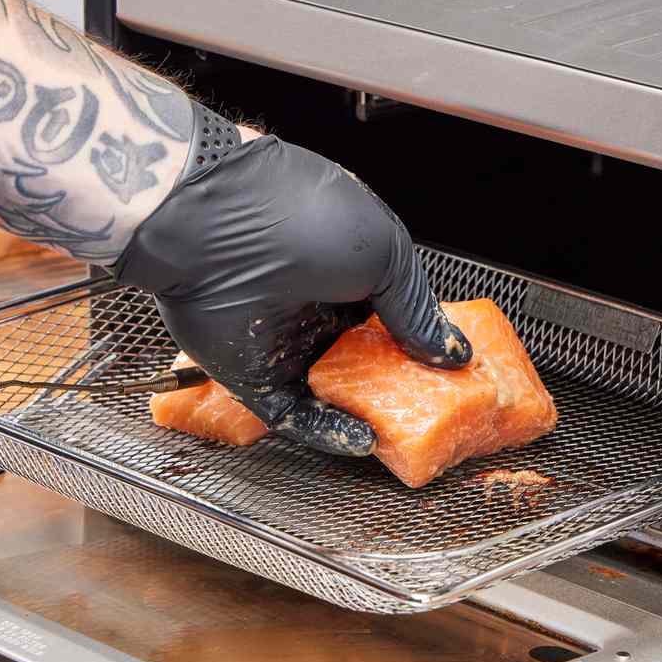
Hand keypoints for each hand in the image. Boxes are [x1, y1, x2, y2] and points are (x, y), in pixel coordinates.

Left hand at [110, 127, 471, 455]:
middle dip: (400, 386)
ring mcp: (287, 344)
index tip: (456, 373)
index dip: (424, 343)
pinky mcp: (255, 377)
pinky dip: (328, 432)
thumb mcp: (384, 252)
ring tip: (406, 433)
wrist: (206, 228)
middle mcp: (319, 306)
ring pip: (335, 392)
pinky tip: (361, 440)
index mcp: (351, 267)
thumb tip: (452, 353)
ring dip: (368, 413)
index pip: (395, 315)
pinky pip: (295, 417)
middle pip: (367, 359)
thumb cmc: (298, 220)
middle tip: (439, 411)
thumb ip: (417, 308)